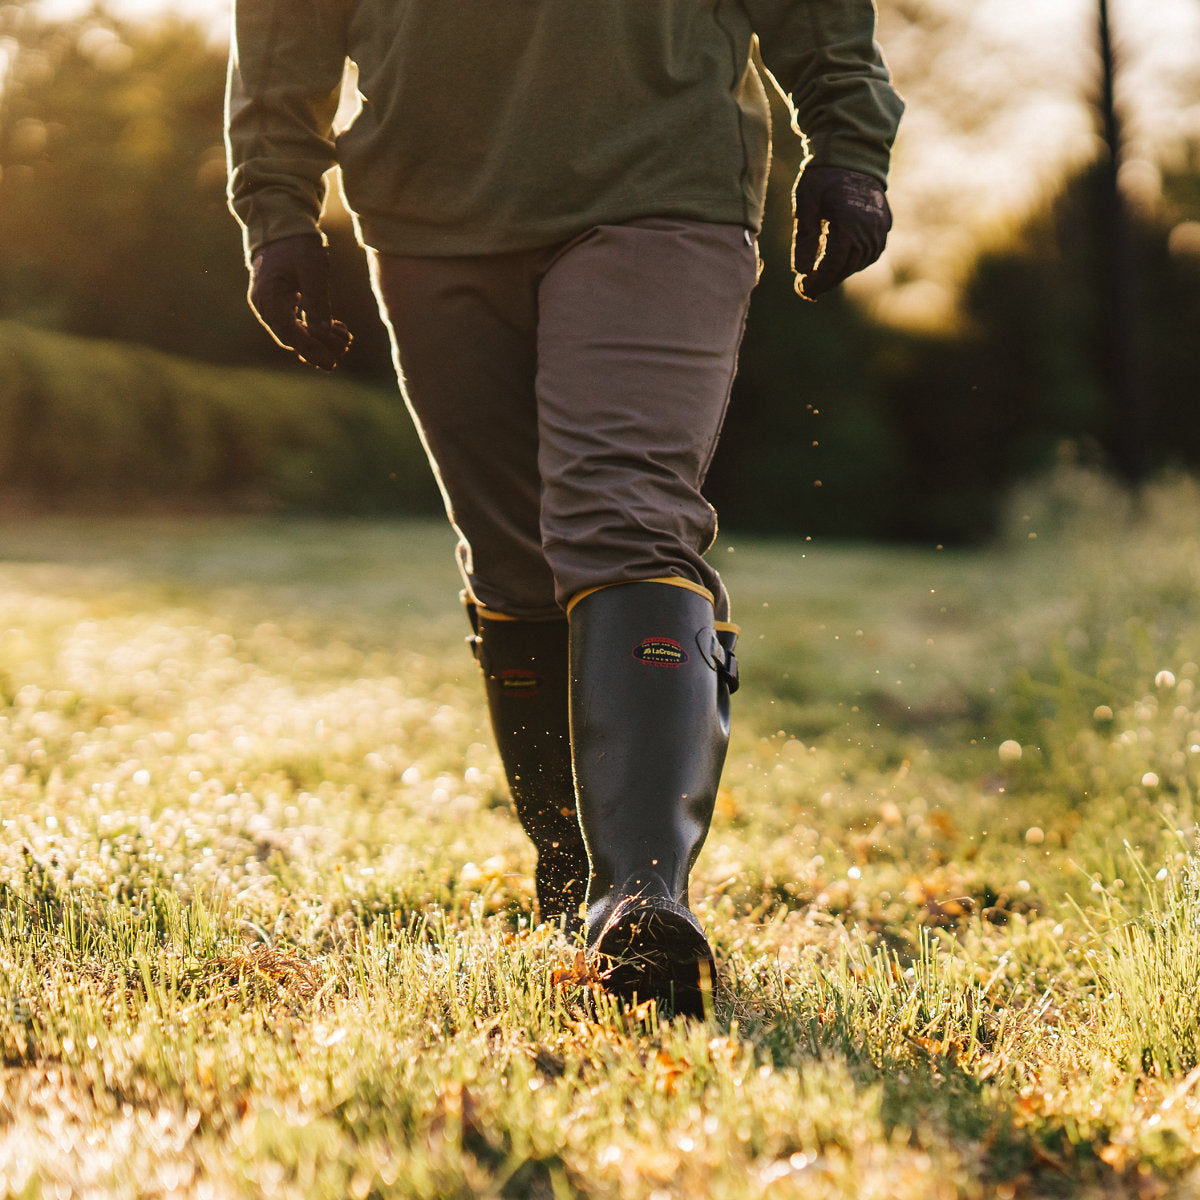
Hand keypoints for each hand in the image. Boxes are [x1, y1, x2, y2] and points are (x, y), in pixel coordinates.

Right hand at [248, 233, 351, 369]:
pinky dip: (316, 329)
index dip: (310, 350)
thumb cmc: (297, 245)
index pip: (288, 334)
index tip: (330, 363)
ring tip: (346, 337)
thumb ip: (316, 302)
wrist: (284, 226)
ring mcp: (271, 306)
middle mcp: (265, 306)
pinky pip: (297, 324)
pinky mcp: (280, 304)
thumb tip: (322, 334)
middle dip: (319, 346)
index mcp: (268, 298)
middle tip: (345, 347)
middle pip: (292, 338)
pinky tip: (338, 328)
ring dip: (321, 339)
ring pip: (296, 334)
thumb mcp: (312, 269)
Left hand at [792, 166, 891, 299]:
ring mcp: (880, 229)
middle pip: (844, 269)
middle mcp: (869, 229)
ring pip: (857, 264)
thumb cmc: (824, 176)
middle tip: (804, 287)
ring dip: (838, 272)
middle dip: (824, 281)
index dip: (816, 282)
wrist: (854, 154)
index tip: (801, 289)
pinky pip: (869, 254)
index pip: (832, 265)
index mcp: (848, 223)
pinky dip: (852, 261)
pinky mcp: (884, 227)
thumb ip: (804, 238)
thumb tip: (801, 271)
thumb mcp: (806, 203)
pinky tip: (837, 260)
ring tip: (818, 274)